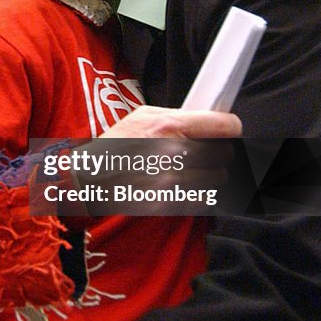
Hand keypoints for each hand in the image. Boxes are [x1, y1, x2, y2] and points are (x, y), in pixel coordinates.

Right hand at [44, 106, 239, 215]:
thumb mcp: (141, 116)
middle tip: (207, 151)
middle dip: (219, 152)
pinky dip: (197, 193)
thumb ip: (176, 116)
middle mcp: (173, 153)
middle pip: (224, 154)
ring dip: (210, 174)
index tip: (230, 130)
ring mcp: (172, 181)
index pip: (223, 126)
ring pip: (217, 178)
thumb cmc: (115, 145)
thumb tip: (209, 119)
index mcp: (168, 126)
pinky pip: (201, 199)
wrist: (90, 178)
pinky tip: (182, 185)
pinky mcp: (169, 203)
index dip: (231, 127)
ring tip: (192, 169)